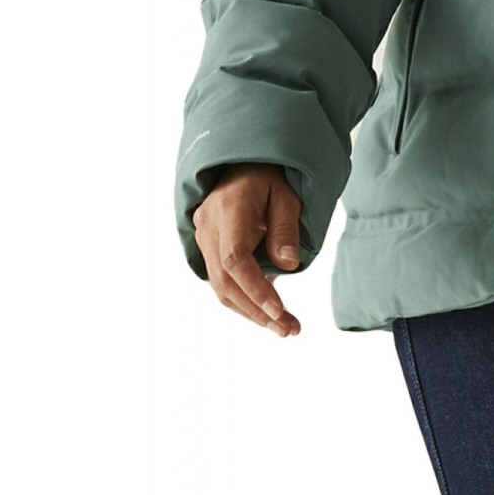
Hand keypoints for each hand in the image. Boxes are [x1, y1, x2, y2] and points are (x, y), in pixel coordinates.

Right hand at [193, 166, 302, 337]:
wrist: (239, 164)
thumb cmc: (268, 178)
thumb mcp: (287, 196)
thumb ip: (286, 228)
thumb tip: (287, 265)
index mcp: (229, 208)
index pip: (235, 258)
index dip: (255, 288)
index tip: (279, 310)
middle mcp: (209, 226)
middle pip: (225, 280)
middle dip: (257, 311)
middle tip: (290, 330)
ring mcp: (203, 237)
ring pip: (220, 287)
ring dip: (251, 312)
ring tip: (285, 328)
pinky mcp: (207, 248)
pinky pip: (222, 281)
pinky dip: (244, 300)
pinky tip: (269, 312)